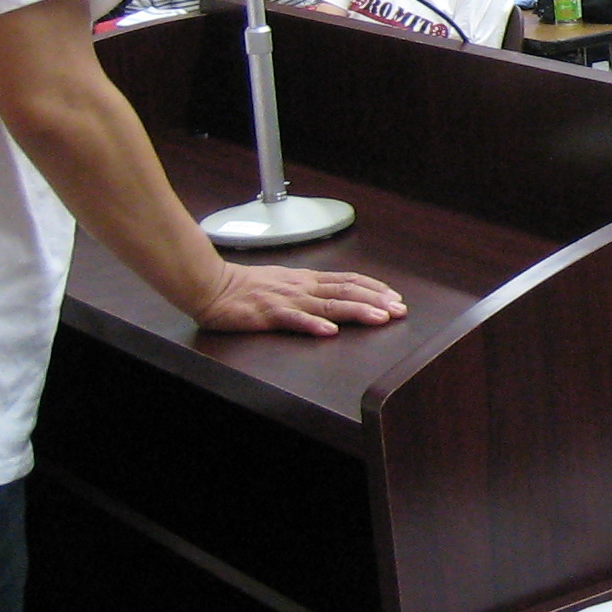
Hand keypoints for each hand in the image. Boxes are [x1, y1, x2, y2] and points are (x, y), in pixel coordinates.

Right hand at [195, 264, 406, 336]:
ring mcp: (287, 300)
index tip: (395, 297)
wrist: (211, 285)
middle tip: (400, 310)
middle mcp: (302, 287)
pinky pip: (295, 320)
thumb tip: (335, 295)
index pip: (349, 279)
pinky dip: (313, 325)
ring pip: (329, 305)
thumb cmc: (245, 287)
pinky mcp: (269, 314)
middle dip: (377, 300)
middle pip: (347, 291)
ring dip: (357, 311)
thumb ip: (308, 290)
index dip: (374, 288)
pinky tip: (330, 332)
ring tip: (379, 318)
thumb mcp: (284, 283)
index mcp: (307, 280)